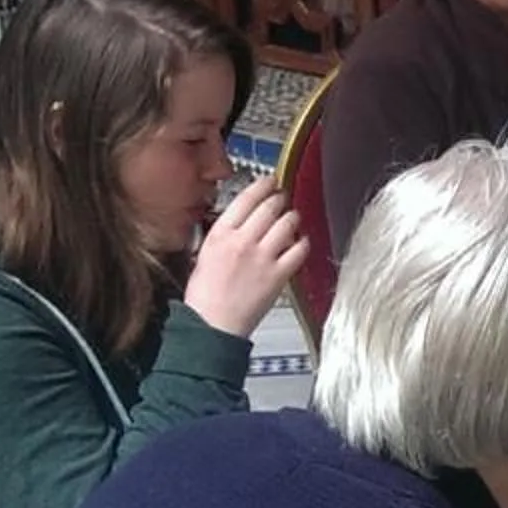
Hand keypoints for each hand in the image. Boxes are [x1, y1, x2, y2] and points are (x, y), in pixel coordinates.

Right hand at [184, 178, 307, 337]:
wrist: (212, 326)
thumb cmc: (205, 297)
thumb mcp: (204, 255)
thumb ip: (224, 235)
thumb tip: (241, 222)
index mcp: (220, 235)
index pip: (246, 198)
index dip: (262, 185)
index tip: (270, 181)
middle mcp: (243, 241)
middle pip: (270, 207)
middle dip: (280, 198)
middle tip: (283, 196)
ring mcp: (263, 257)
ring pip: (288, 223)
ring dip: (293, 217)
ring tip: (293, 218)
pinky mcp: (278, 275)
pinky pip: (299, 250)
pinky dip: (303, 242)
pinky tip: (301, 242)